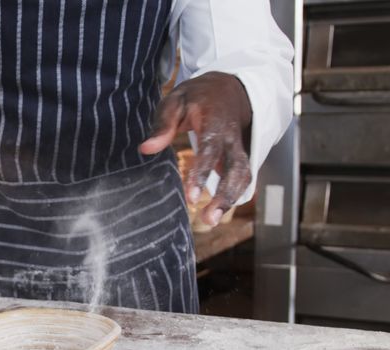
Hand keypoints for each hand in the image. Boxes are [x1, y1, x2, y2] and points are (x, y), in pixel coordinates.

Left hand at [139, 72, 252, 227]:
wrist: (229, 89)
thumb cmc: (197, 96)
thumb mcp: (176, 100)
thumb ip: (163, 124)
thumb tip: (146, 149)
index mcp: (215, 122)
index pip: (211, 150)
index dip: (203, 174)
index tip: (193, 197)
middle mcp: (232, 138)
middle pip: (235, 169)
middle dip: (224, 194)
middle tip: (208, 218)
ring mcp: (239, 148)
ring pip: (243, 176)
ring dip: (230, 199)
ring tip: (212, 220)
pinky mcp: (240, 157)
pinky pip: (243, 177)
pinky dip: (234, 195)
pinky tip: (218, 212)